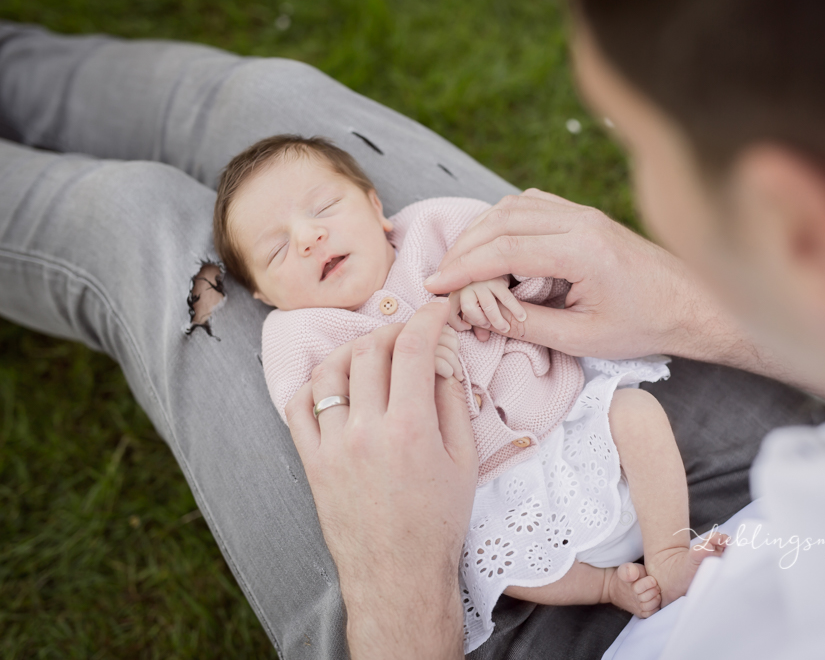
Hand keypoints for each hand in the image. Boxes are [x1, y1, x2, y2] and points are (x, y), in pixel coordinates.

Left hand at [285, 301, 476, 658]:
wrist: (398, 575)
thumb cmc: (438, 522)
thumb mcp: (464, 461)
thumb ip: (454, 403)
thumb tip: (444, 360)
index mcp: (410, 428)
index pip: (412, 348)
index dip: (427, 319)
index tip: (438, 311)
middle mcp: (366, 431)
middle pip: (370, 350)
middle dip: (393, 331)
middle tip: (409, 335)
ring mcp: (332, 446)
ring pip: (330, 371)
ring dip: (352, 350)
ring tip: (372, 354)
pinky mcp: (311, 462)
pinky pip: (299, 406)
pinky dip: (315, 384)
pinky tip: (336, 384)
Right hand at [424, 188, 752, 362]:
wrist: (693, 303)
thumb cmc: (645, 325)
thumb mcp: (582, 338)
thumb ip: (527, 325)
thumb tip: (478, 315)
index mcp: (580, 250)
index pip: (504, 250)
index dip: (463, 269)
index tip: (434, 287)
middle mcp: (580, 220)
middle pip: (501, 220)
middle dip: (463, 248)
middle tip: (439, 277)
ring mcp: (583, 213)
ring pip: (513, 206)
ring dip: (480, 232)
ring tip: (459, 264)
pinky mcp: (585, 216)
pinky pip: (532, 205)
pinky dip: (503, 222)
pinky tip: (492, 246)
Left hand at [447, 275, 526, 341]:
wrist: (496, 262)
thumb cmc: (483, 289)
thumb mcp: (476, 303)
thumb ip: (476, 321)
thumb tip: (483, 338)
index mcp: (455, 289)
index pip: (450, 311)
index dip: (457, 324)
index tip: (467, 327)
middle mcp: (466, 283)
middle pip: (469, 309)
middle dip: (480, 322)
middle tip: (488, 326)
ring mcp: (482, 280)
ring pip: (488, 307)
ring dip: (498, 321)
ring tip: (505, 328)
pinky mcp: (498, 279)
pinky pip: (506, 299)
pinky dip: (515, 310)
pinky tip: (521, 317)